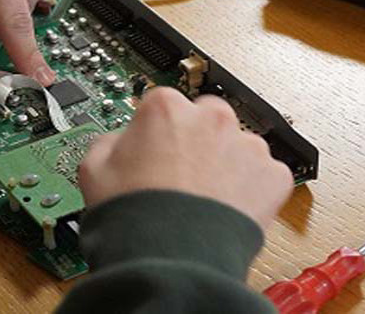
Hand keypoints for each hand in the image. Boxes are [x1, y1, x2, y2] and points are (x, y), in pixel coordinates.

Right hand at [78, 87, 292, 227]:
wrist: (171, 260)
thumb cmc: (134, 217)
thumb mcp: (93, 168)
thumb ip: (108, 141)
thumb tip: (117, 142)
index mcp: (167, 108)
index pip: (164, 103)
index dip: (157, 128)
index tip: (157, 145)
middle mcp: (211, 118)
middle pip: (206, 118)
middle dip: (197, 140)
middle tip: (182, 173)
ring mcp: (246, 146)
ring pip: (238, 145)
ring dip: (226, 164)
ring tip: (205, 198)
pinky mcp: (272, 176)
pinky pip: (264, 175)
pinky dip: (252, 189)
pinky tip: (227, 207)